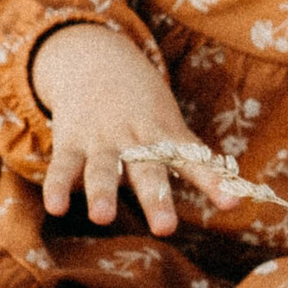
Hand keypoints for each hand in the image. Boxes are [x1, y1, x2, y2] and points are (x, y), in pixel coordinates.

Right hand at [30, 21, 247, 232]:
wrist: (95, 58)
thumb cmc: (143, 105)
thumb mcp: (170, 124)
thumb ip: (194, 159)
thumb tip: (233, 195)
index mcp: (165, 135)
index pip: (193, 160)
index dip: (212, 182)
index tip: (232, 204)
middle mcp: (135, 139)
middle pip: (148, 171)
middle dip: (156, 198)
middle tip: (165, 228)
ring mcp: (101, 140)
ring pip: (103, 169)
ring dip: (102, 192)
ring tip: (102, 217)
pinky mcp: (70, 141)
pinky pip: (63, 166)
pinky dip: (57, 186)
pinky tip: (55, 207)